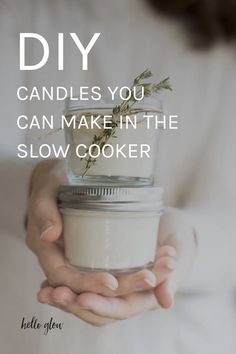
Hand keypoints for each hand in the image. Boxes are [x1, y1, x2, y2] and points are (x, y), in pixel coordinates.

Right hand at [26, 160, 176, 304]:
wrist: (61, 174)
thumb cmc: (53, 178)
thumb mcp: (47, 188)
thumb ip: (44, 209)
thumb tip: (49, 235)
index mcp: (45, 248)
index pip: (62, 277)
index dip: (85, 285)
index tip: (111, 283)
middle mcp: (60, 256)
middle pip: (86, 284)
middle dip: (116, 287)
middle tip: (147, 279)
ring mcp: (76, 253)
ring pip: (100, 277)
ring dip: (127, 282)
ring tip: (154, 276)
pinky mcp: (91, 247)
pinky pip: (106, 264)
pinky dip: (127, 270)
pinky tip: (149, 267)